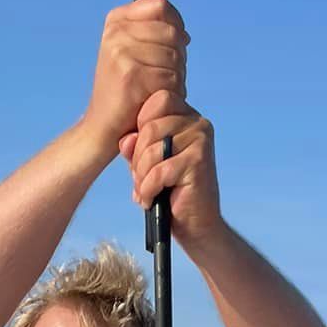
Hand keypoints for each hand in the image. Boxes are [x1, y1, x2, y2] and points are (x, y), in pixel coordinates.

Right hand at [82, 0, 188, 163]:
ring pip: (175, 56)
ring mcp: (122, 52)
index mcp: (116, 20)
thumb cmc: (124, 92)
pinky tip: (156, 101)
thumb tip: (184, 34)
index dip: (176, 25)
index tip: (174, 45)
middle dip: (178, 57)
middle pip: (172, 32)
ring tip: (157, 90)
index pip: (161, 6)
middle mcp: (116, 32)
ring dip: (176, 77)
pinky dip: (171, 93)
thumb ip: (154, 35)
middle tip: (163, 78)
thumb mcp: (133, 53)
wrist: (102, 127)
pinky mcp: (132, 75)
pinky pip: (171, 78)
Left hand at [121, 90, 223, 252]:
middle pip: (149, 125)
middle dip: (137, 157)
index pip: (157, 99)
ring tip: (146, 190)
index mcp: (186, 117)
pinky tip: (151, 200)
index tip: (141, 153)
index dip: (140, 125)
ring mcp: (200, 140)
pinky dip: (148, 189)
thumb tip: (126, 139)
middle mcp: (197, 123)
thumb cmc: (171, 194)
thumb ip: (135, 147)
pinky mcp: (199, 161)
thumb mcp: (146, 165)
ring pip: (153, 148)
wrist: (196, 227)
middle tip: (140, 178)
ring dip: (142, 175)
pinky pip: (159, 170)